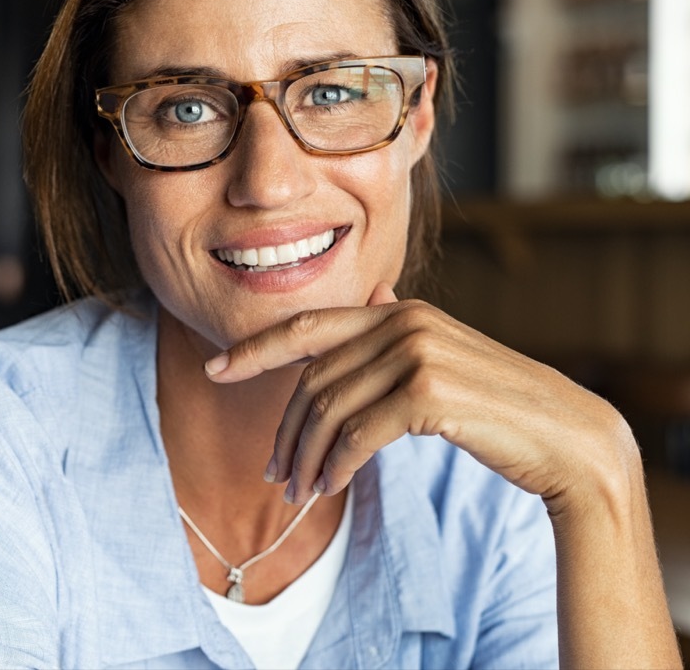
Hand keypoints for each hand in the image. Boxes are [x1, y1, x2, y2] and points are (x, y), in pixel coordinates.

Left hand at [204, 283, 632, 509]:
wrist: (565, 436)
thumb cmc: (496, 401)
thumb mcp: (443, 352)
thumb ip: (400, 324)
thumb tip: (373, 287)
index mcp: (398, 309)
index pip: (308, 326)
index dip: (254, 348)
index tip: (214, 370)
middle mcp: (402, 321)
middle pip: (312, 380)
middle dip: (286, 432)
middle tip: (275, 476)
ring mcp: (416, 353)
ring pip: (328, 411)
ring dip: (305, 459)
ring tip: (298, 492)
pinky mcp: (428, 392)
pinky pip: (356, 435)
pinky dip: (334, 465)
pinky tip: (329, 486)